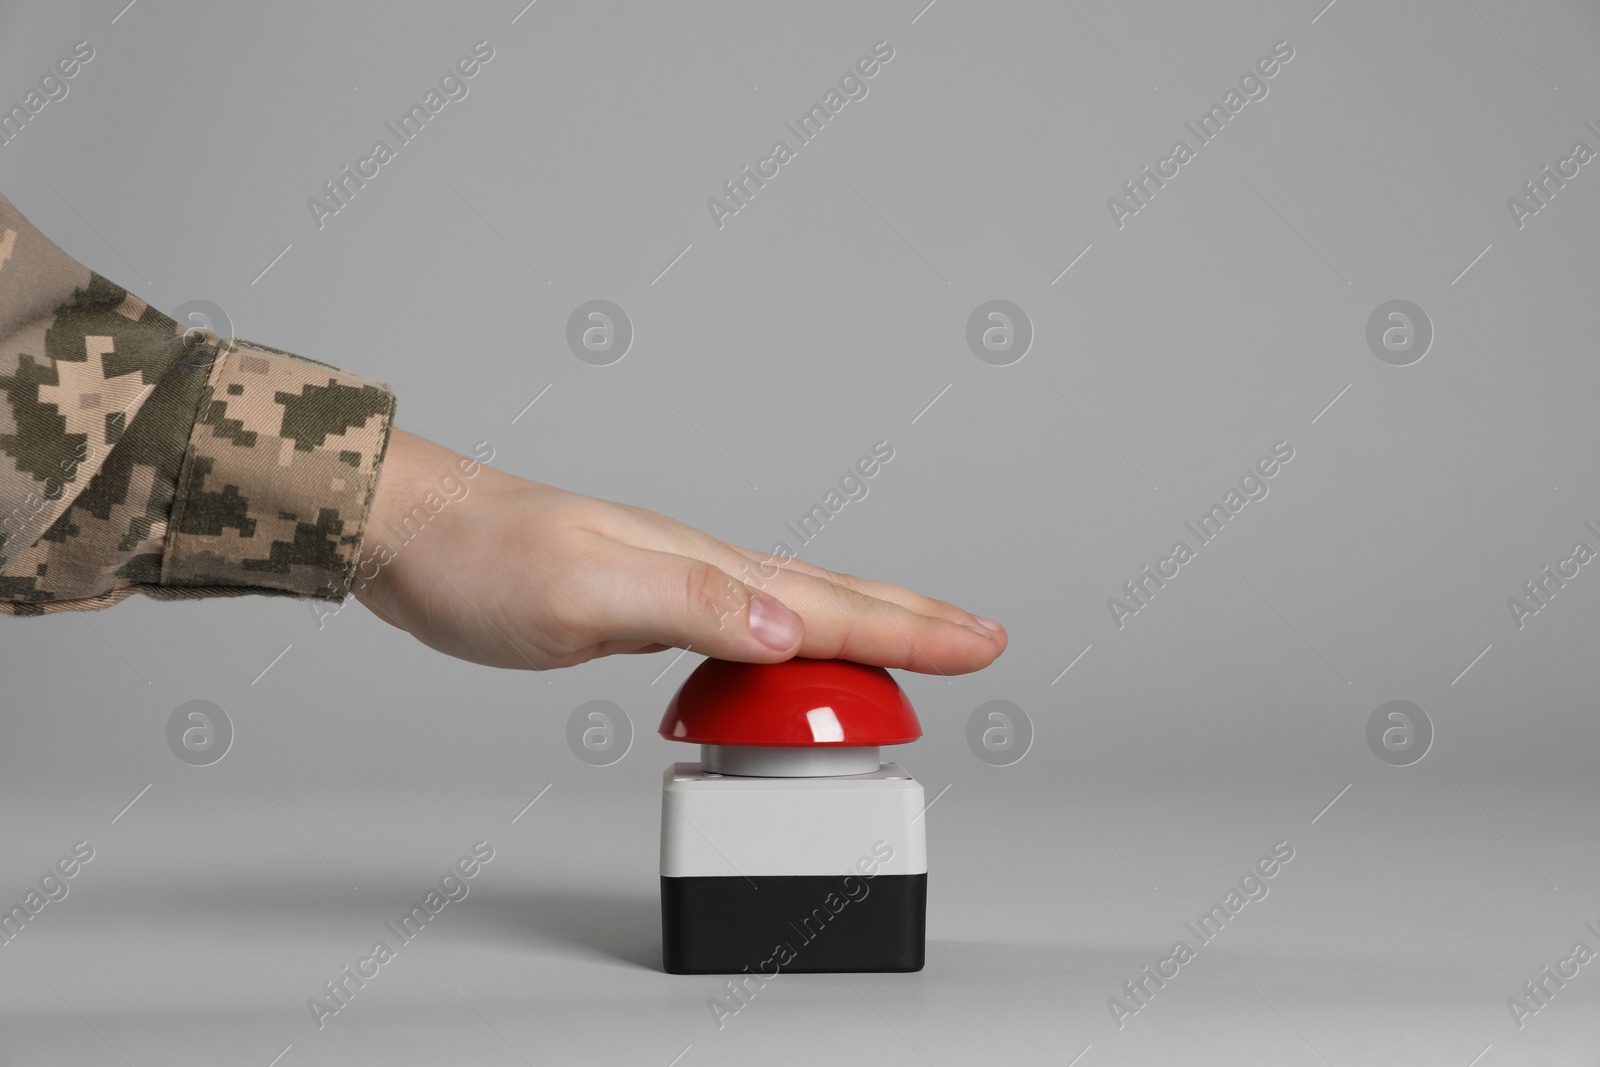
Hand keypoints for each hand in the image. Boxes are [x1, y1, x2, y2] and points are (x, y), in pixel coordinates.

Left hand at [350, 429, 1006, 672]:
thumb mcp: (585, 590)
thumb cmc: (482, 558)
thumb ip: (691, 606)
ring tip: (918, 644)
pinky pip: (749, 631)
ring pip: (796, 610)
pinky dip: (795, 647)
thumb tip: (791, 626)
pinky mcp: (644, 607)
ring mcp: (676, 584)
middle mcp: (702, 569)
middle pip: (832, 597)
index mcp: (703, 567)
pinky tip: (792, 656)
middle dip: (914, 620)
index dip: (911, 628)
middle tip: (982, 638)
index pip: (829, 604)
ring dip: (865, 629)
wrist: (410, 531)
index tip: (983, 641)